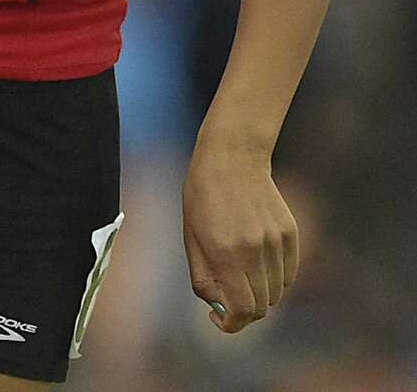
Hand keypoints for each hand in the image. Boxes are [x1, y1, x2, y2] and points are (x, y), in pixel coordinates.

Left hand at [182, 140, 298, 333]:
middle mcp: (254, 250)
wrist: (231, 157)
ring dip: (260, 293)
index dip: (231, 323)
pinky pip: (288, 274)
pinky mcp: (290, 233)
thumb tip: (219, 309)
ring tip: (242, 271)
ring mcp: (275, 242)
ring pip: (277, 293)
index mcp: (225, 253)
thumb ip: (205, 277)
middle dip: (244, 309)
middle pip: (261, 307)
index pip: (242, 310)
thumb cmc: (203, 196)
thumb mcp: (191, 237)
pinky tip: (258, 260)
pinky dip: (276, 278)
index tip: (220, 318)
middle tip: (229, 295)